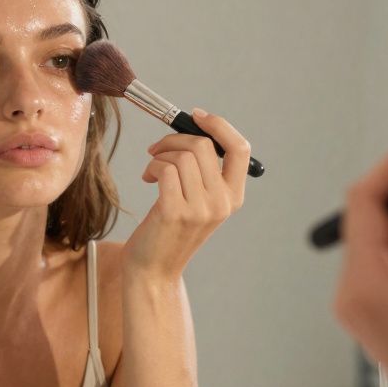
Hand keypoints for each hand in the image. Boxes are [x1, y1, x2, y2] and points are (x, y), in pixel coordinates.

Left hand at [124, 108, 249, 279]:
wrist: (154, 270)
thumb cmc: (171, 231)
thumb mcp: (198, 201)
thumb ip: (203, 172)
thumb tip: (192, 129)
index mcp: (234, 198)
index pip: (240, 149)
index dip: (219, 126)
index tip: (196, 116)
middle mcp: (222, 203)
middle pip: (204, 146)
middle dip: (175, 139)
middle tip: (158, 148)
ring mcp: (201, 209)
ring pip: (182, 156)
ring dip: (160, 155)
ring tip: (152, 169)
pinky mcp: (176, 212)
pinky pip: (165, 168)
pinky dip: (152, 167)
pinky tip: (148, 179)